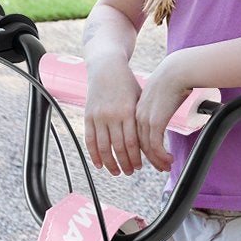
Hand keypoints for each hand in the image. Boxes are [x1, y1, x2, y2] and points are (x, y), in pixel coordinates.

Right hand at [85, 58, 145, 175]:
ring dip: (110, 163)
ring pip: (103, 147)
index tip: (140, 167)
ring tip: (116, 171)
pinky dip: (94, 154)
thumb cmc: (128, 84)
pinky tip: (99, 164)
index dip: (135, 158)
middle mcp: (112, 115)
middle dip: (125, 163)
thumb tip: (152, 140)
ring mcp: (98, 116)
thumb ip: (142, 119)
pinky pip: (89, 139)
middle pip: (118, 147)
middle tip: (129, 172)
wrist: (107, 67)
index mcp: (128, 112)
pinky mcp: (88, 116)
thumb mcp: (140, 99)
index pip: (132, 142)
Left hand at [135, 54, 195, 172]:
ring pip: (146, 148)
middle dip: (146, 160)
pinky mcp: (155, 122)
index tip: (149, 159)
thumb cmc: (170, 82)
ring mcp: (144, 120)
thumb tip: (163, 113)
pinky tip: (169, 159)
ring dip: (157, 160)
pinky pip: (155, 145)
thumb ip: (157, 107)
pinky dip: (161, 156)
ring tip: (166, 166)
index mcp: (134, 111)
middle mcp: (136, 117)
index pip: (134, 136)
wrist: (175, 73)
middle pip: (137, 146)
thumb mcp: (159, 97)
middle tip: (159, 168)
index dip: (140, 151)